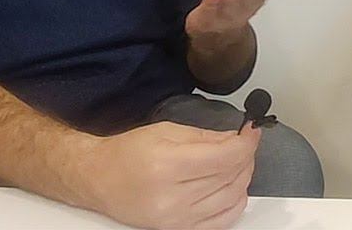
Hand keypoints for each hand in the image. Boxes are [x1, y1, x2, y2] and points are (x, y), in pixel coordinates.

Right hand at [80, 121, 261, 229]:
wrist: (99, 180)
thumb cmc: (127, 154)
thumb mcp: (166, 132)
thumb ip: (206, 136)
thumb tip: (237, 138)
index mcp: (167, 166)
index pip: (226, 156)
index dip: (247, 142)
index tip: (252, 131)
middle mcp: (172, 197)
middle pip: (232, 176)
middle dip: (245, 155)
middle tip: (243, 142)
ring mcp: (177, 219)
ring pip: (233, 198)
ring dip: (242, 176)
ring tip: (235, 162)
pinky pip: (224, 220)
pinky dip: (236, 201)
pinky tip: (230, 186)